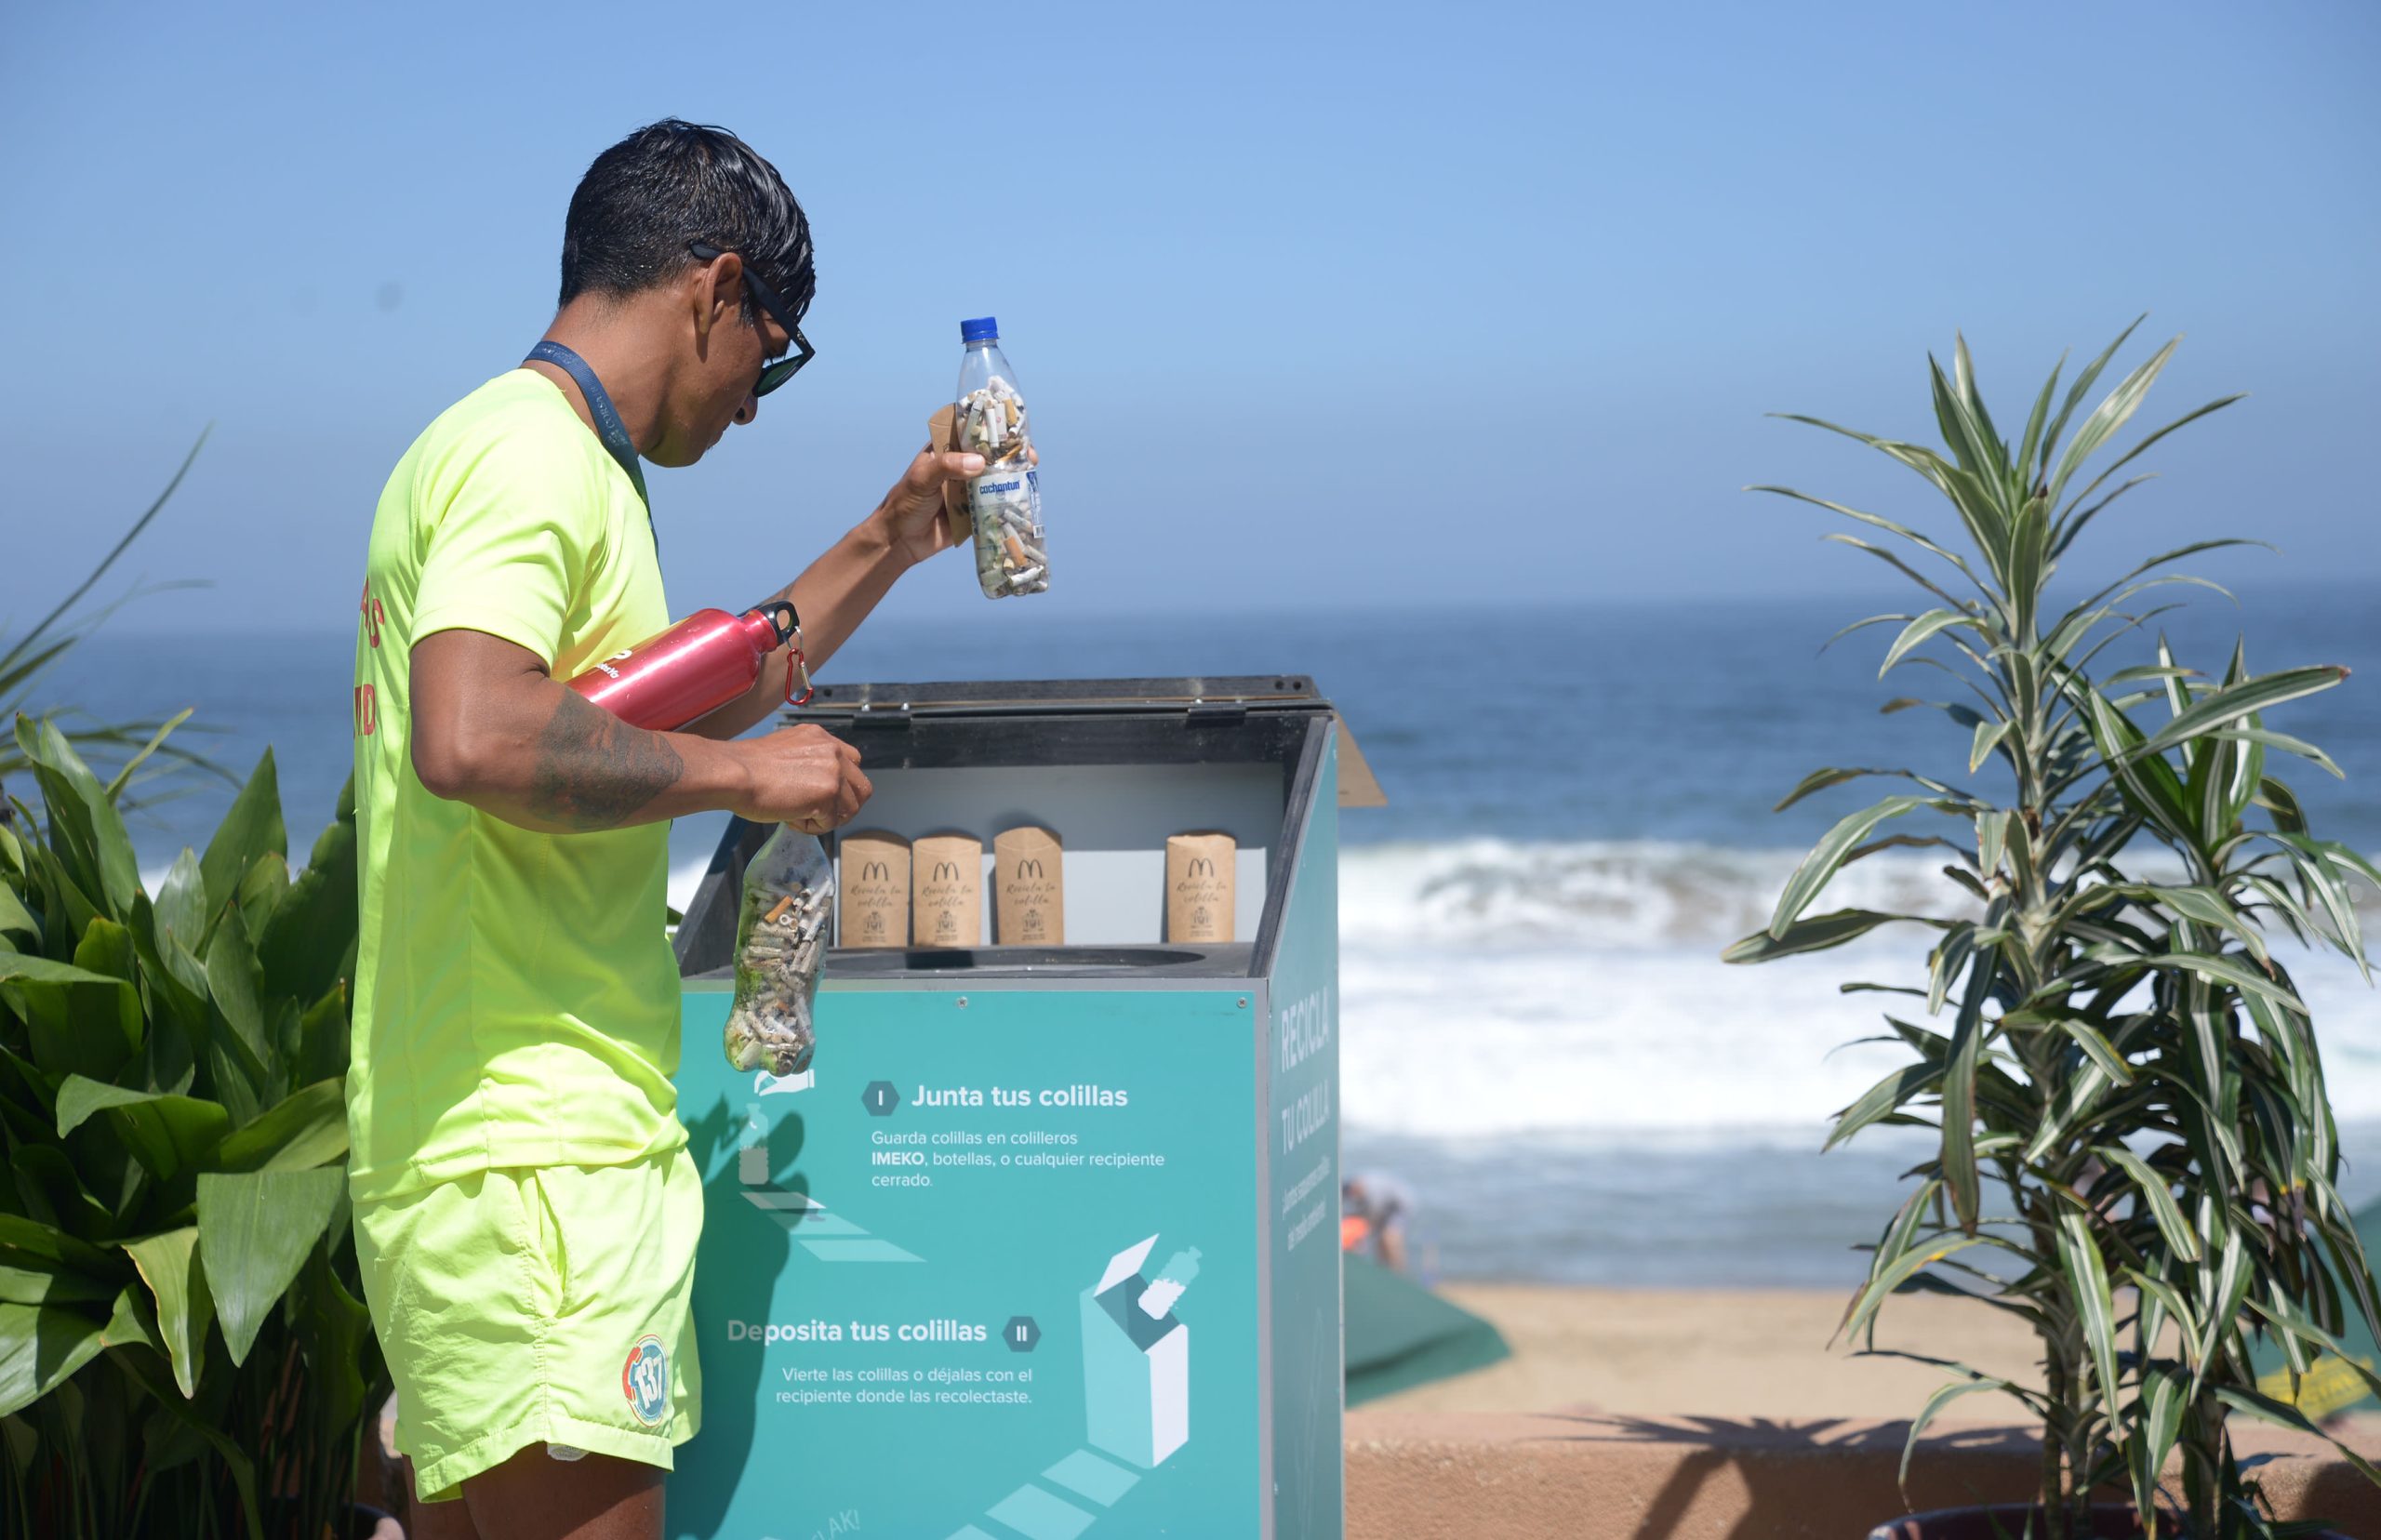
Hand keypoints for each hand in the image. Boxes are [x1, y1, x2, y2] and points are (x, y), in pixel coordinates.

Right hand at [733, 724, 871, 832]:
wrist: (735, 774)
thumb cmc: (747, 767)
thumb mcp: (785, 751)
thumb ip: (807, 761)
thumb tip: (813, 784)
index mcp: (821, 737)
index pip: (852, 761)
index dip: (841, 784)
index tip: (821, 795)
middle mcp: (832, 750)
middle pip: (861, 787)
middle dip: (844, 805)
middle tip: (818, 814)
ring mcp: (833, 771)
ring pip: (851, 808)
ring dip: (828, 818)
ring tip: (799, 816)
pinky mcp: (828, 794)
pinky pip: (831, 822)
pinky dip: (812, 828)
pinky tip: (790, 819)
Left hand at [875, 412, 1038, 567]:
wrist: (901, 541)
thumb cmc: (905, 502)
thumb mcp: (922, 478)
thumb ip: (947, 466)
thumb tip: (980, 463)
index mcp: (946, 451)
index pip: (970, 430)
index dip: (989, 424)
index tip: (1008, 424)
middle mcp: (961, 466)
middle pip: (990, 453)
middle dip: (1010, 450)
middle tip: (1027, 452)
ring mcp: (970, 489)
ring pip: (997, 477)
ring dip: (1014, 473)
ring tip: (1031, 468)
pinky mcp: (976, 511)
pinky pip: (997, 503)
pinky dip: (1011, 499)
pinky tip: (1026, 494)